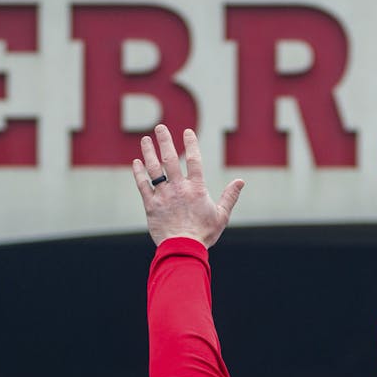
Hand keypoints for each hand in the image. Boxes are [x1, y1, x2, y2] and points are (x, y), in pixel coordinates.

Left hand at [132, 125, 243, 248]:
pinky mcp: (151, 205)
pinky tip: (136, 162)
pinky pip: (142, 185)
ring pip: (154, 169)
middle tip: (160, 128)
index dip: (191, 144)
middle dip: (165, 141)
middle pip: (170, 159)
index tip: (187, 131)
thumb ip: (230, 197)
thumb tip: (241, 181)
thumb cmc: (204, 234)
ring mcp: (163, 195)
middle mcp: (179, 188)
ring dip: (149, 152)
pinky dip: (138, 173)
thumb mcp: (222, 216)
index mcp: (197, 189)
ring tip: (145, 140)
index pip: (195, 160)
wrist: (183, 249)